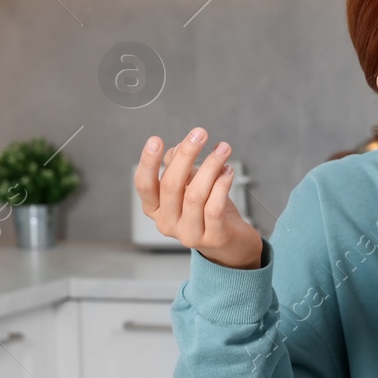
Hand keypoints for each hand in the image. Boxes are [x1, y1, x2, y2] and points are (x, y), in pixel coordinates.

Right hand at [135, 127, 261, 269]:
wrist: (232, 244)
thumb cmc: (208, 210)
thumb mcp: (191, 187)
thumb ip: (181, 169)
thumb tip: (177, 149)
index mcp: (155, 209)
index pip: (144, 185)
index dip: (148, 162)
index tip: (155, 140)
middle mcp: (167, 223)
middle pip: (171, 185)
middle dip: (186, 155)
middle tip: (200, 133)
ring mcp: (189, 234)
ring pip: (195, 194)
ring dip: (210, 165)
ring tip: (223, 149)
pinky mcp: (213, 238)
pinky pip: (214, 207)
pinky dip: (222, 185)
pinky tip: (229, 171)